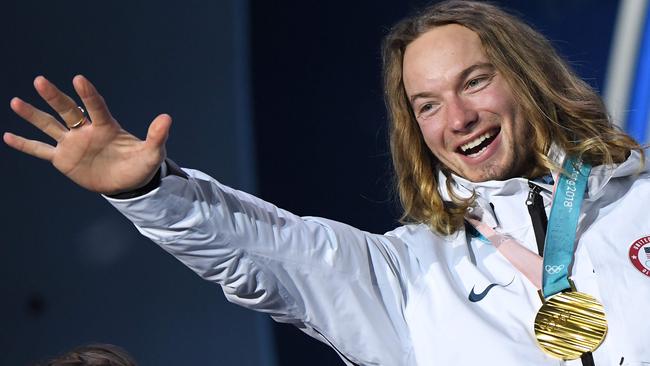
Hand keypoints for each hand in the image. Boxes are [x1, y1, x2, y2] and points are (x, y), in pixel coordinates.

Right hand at [4, 75, 171, 194]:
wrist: (128, 183)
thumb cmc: (141, 164)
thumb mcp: (152, 153)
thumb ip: (157, 136)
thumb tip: (167, 117)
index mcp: (107, 126)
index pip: (96, 106)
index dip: (88, 94)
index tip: (78, 79)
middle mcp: (86, 130)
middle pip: (68, 111)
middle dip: (55, 97)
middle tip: (40, 81)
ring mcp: (73, 144)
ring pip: (50, 126)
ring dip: (34, 115)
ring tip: (16, 102)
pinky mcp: (64, 159)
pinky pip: (41, 151)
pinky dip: (26, 145)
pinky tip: (8, 136)